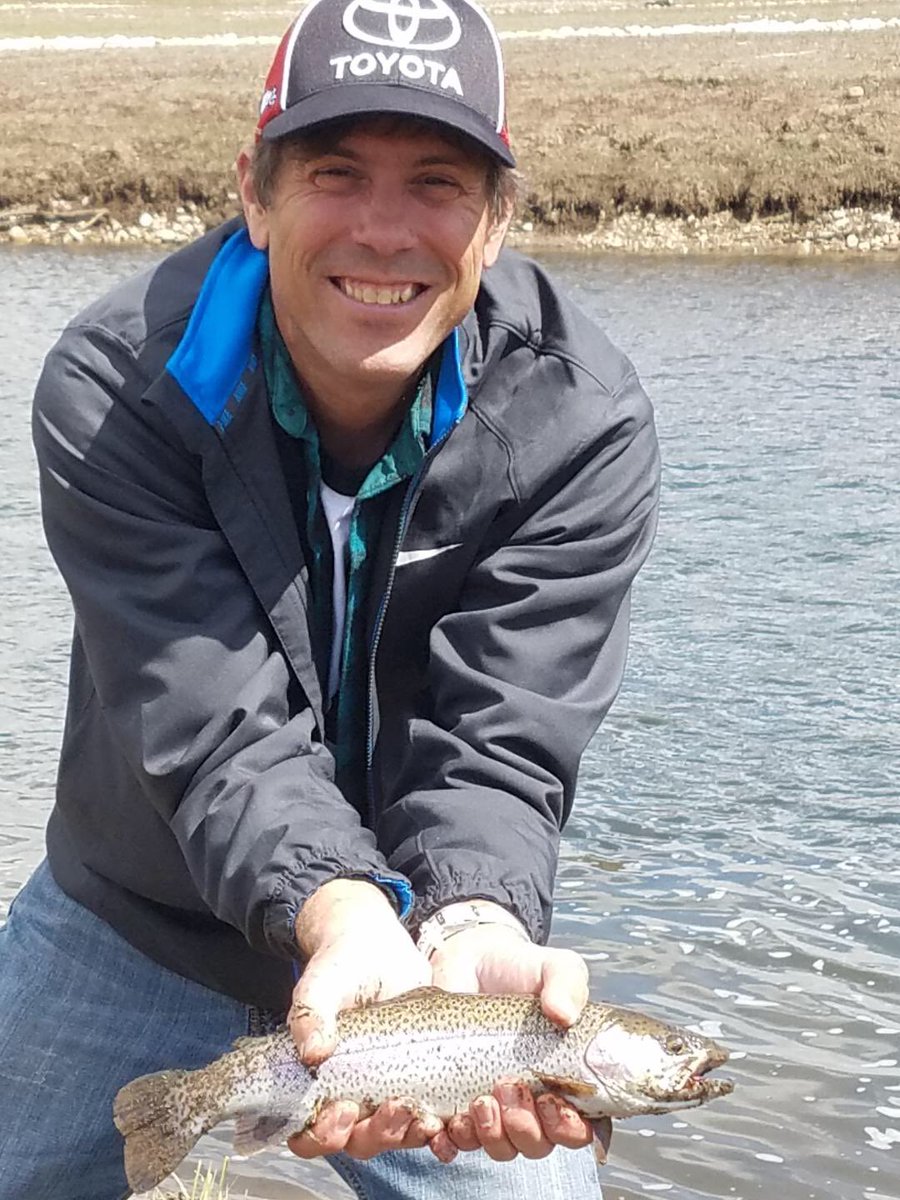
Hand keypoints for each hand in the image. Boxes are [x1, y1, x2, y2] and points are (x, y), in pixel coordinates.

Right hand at [286, 879, 435, 1160]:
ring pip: (395, 1135)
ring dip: (409, 1134)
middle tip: (394, 1108)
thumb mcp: (321, 986)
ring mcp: (386, 1092)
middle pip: (358, 1141)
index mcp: (316, 1085)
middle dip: (376, 1134)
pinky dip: (440, 1126)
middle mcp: (350, 1098)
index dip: (324, 1136)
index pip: (309, 1134)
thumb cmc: (340, 968)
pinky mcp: (420, 1083)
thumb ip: (310, 1014)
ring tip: (426, 1118)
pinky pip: (427, 1116)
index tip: (343, 1110)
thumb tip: (311, 1051)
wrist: (379, 950)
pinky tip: (450, 1118)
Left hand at [427, 916, 609, 1163]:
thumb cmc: (519, 969)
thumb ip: (567, 983)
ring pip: (496, 1146)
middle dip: (524, 1128)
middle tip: (508, 1086)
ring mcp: (490, 1104)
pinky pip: (451, 1140)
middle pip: (535, 1144)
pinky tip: (443, 1126)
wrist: (468, 958)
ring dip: (489, 1134)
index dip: (568, 1129)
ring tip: (479, 1099)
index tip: (552, 1102)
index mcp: (564, 1079)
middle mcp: (530, 1100)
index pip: (577, 1127)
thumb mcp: (552, 967)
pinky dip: (447, 1142)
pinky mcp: (451, 1101)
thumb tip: (564, 1014)